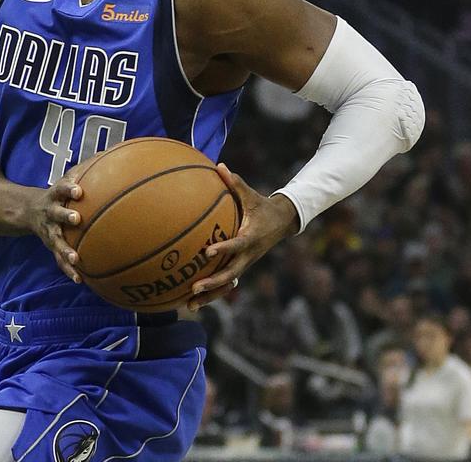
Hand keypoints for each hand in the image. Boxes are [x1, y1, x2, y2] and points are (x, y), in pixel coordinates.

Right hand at [22, 172, 83, 282]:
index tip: (79, 190)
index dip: (69, 189)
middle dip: (65, 216)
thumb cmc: (57, 194)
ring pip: (56, 241)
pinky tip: (80, 280)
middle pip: (56, 214)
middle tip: (77, 219)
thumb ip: (83, 172)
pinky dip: (69, 270)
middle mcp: (50, 213)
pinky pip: (59, 259)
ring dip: (65, 250)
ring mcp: (49, 231)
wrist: (28, 210)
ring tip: (75, 259)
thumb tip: (110, 155)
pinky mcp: (51, 245)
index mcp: (54, 195)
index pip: (61, 188)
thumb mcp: (64, 180)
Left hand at [186, 163, 297, 310]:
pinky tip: (192, 301)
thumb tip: (219, 165)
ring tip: (188, 305)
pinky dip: (212, 293)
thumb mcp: (251, 195)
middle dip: (213, 282)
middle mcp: (248, 255)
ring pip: (227, 285)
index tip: (207, 252)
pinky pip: (226, 284)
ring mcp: (245, 264)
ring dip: (209, 295)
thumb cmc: (262, 206)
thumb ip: (234, 182)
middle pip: (231, 274)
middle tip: (194, 287)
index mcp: (251, 237)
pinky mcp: (241, 267)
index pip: (237, 245)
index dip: (224, 249)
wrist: (282, 223)